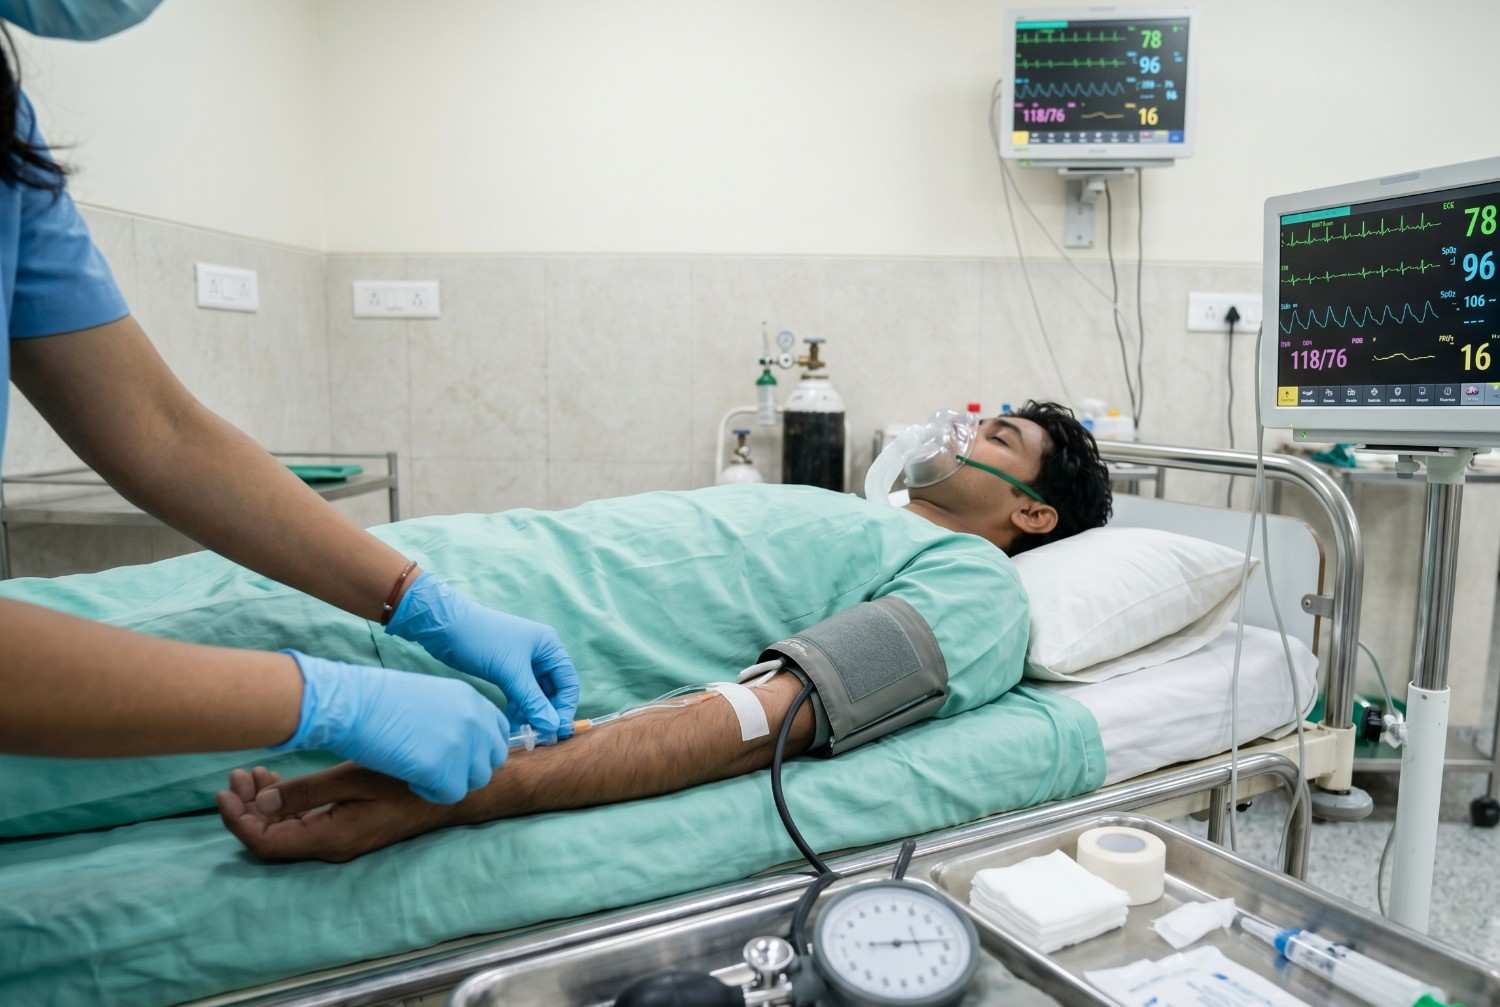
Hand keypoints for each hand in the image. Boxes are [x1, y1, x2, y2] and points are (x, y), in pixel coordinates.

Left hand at [217, 763, 442, 861]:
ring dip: (264, 804)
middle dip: (247, 808)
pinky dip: (284, 805)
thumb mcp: (353, 779)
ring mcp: (337, 840)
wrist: (451, 793)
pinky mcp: (344, 830)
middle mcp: (329, 847)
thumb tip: (259, 804)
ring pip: (284, 830)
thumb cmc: (406, 780)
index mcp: (329, 838)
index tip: (224, 791)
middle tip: (238, 774)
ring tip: (254, 774)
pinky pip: (302, 824)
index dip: (237, 820)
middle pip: (271, 838)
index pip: (266, 842)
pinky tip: (279, 782)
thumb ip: (305, 793)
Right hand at [276, 650, 507, 803]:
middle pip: (491, 761)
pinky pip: (451, 795)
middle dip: (467, 768)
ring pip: (475, 781)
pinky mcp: (445, 769)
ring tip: (420, 770)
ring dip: (450, 781)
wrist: (355, 704)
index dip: (478, 749)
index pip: (498, 733)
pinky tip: (410, 778)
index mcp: (473, 700)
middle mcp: (476, 721)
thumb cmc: (381, 700)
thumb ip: (456, 718)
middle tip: (436, 767)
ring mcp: (463, 746)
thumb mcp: (433, 698)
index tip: (457, 755)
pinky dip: (431, 792)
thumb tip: (462, 745)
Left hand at [386, 573, 580, 740]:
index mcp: (549, 647)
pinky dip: (519, 708)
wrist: (446, 627)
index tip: (556, 731)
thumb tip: (551, 727)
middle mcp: (540, 654)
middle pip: (553, 690)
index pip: (568, 683)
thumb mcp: (510, 673)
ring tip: (524, 733)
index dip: (564, 708)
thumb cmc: (483, 641)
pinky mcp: (506, 670)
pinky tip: (512, 722)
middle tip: (540, 737)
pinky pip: (520, 694)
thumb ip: (532, 701)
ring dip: (532, 713)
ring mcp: (523, 662)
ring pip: (535, 694)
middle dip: (547, 713)